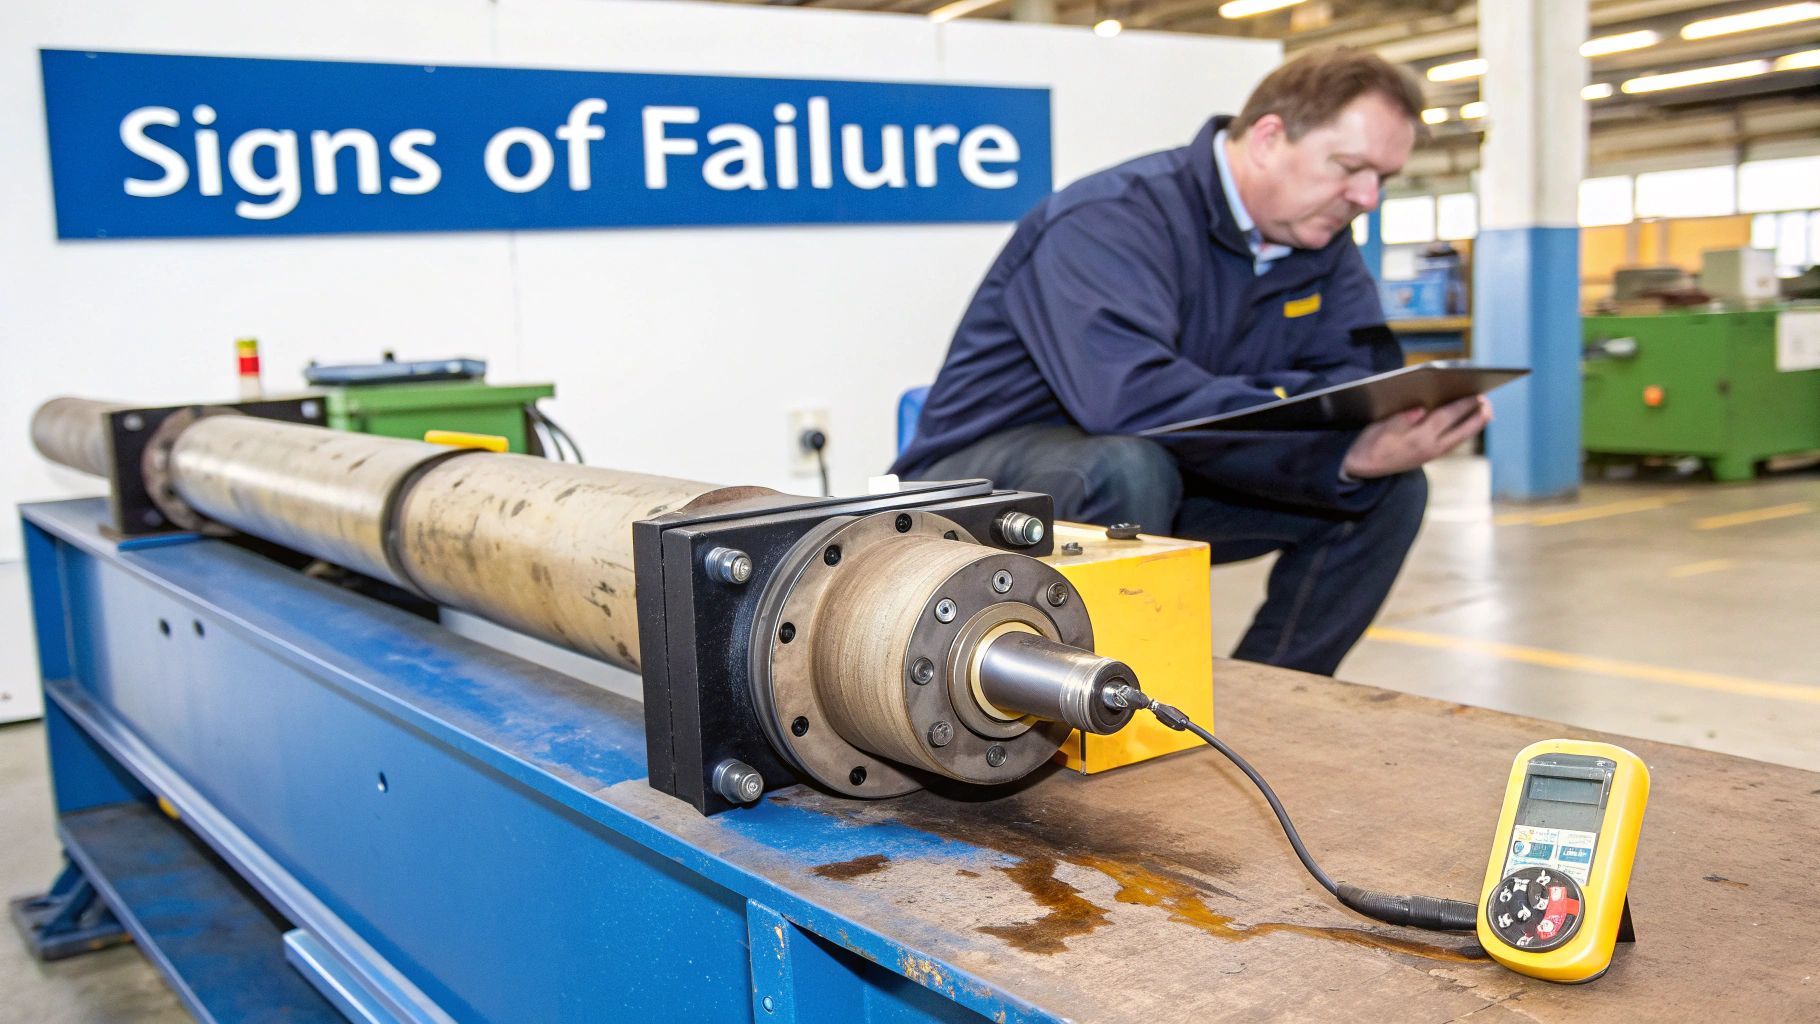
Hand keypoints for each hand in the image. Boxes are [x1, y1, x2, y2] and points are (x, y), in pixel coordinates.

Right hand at [1342, 395, 1490, 479]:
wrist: (1363, 469)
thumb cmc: (1370, 444)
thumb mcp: (1379, 429)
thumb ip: (1400, 419)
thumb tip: (1420, 409)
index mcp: (1418, 438)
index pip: (1446, 417)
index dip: (1463, 405)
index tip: (1478, 394)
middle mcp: (1429, 448)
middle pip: (1461, 431)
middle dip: (1476, 417)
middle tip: (1489, 403)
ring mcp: (1431, 454)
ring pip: (1459, 438)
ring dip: (1474, 425)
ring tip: (1485, 411)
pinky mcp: (1429, 456)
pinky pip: (1453, 442)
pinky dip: (1463, 431)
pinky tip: (1467, 424)